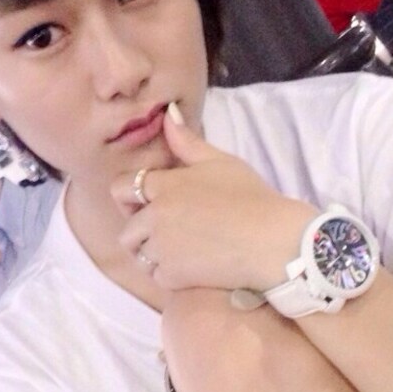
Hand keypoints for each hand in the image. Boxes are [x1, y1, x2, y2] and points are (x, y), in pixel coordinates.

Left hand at [113, 112, 317, 292]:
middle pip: (127, 230)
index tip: (147, 202)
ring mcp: (161, 249)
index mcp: (163, 186)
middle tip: (169, 232)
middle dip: (142, 231)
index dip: (130, 196)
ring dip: (154, 254)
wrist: (272, 242)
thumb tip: (166, 114)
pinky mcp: (172, 277)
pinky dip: (169, 275)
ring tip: (181, 250)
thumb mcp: (221, 161)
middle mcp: (154, 217)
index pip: (120, 188)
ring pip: (139, 255)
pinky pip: (157, 277)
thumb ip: (187, 142)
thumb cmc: (251, 197)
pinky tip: (191, 267)